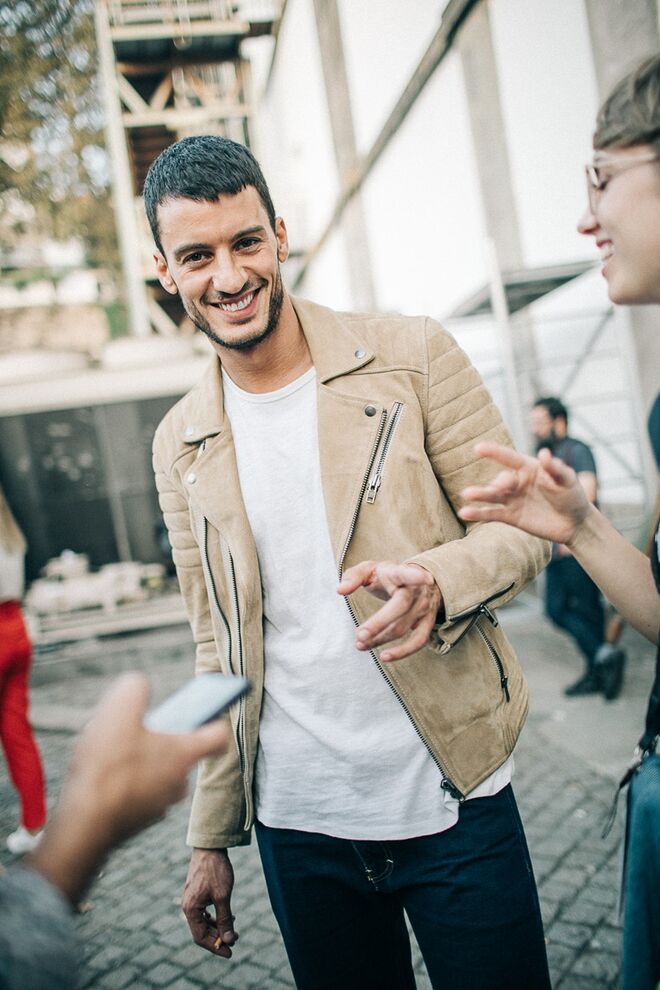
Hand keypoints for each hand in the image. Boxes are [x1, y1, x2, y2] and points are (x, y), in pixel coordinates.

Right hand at [29, 673, 228, 903]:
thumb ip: (136, 687)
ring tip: (107, 749)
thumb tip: (138, 687)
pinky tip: (96, 775)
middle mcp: (178, 782)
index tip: (206, 710)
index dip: (214, 719)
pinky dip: (120, 782)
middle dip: (158, 739)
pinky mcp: (133, 822)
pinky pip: (133, 793)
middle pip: (179, 753)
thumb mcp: (120, 708)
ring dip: (136, 760)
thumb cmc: (108, 765)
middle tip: (134, 729)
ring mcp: (156, 806)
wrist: (83, 824)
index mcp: (184, 753)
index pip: (218, 736)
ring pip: (153, 773)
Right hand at [182, 848, 238, 956]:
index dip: (215, 947)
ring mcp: (191, 899)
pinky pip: (204, 912)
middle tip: (236, 938)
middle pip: (201, 931)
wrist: (210, 846)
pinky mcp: (196, 893)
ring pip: (204, 921)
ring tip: (234, 927)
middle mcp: (188, 906)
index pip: (200, 938)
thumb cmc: (216, 870)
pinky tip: (228, 914)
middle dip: (218, 936)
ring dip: (218, 927)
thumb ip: (225, 920)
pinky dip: (215, 916)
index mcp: (191, 909)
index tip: (230, 952)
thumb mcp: (223, 896)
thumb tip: (228, 940)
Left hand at [338, 560, 441, 660]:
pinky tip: (384, 656)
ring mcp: (424, 606)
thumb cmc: (388, 576)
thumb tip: (340, 590)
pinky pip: (418, 641)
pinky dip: (402, 652)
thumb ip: (353, 576)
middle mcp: (416, 590)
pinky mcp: (427, 622)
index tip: (422, 578)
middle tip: (359, 635)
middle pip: (400, 606)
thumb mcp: (369, 569)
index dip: (413, 575)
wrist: (418, 579)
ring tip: (360, 645)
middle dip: (379, 622)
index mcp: (400, 573)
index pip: (406, 572)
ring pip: (403, 626)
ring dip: (381, 638)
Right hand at [458, 442, 589, 544]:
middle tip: (501, 487)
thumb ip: (556, 468)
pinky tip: (465, 513)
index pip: (509, 458)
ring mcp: (513, 500)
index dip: (494, 452)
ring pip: (492, 496)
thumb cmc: (572, 496)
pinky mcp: (511, 517)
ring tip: (467, 494)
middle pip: (501, 480)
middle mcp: (517, 482)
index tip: (478, 448)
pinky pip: (492, 514)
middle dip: (499, 483)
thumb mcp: (568, 480)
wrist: (576, 523)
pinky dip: (478, 514)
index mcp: (529, 468)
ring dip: (479, 494)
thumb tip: (544, 453)